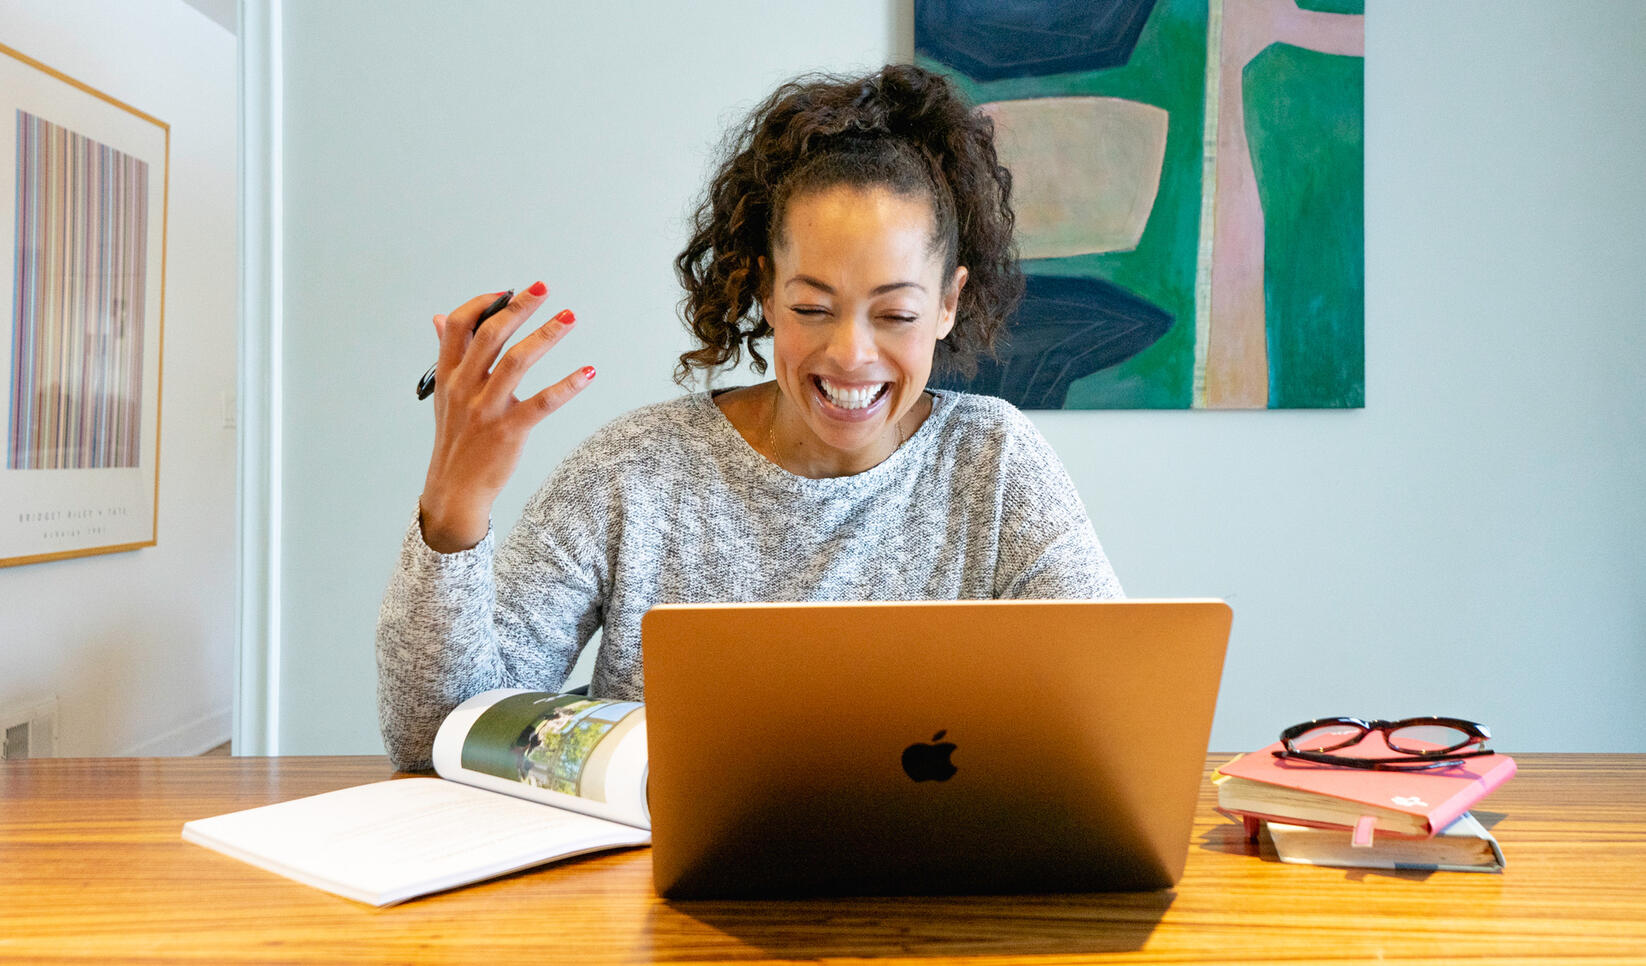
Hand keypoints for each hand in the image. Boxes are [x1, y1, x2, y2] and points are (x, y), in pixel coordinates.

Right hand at [418, 281, 592, 552]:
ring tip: (570, 317)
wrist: (454, 490)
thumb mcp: (445, 395)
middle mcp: (464, 388)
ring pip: (518, 362)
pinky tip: (588, 372)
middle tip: (544, 288)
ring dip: (547, 335)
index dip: (484, 303)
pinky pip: (542, 403)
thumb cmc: (456, 438)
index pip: (460, 326)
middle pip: (491, 336)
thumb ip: (448, 354)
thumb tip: (440, 317)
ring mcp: (486, 410)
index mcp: (448, 375)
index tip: (509, 290)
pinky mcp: (509, 431)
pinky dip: (567, 385)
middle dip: (519, 308)